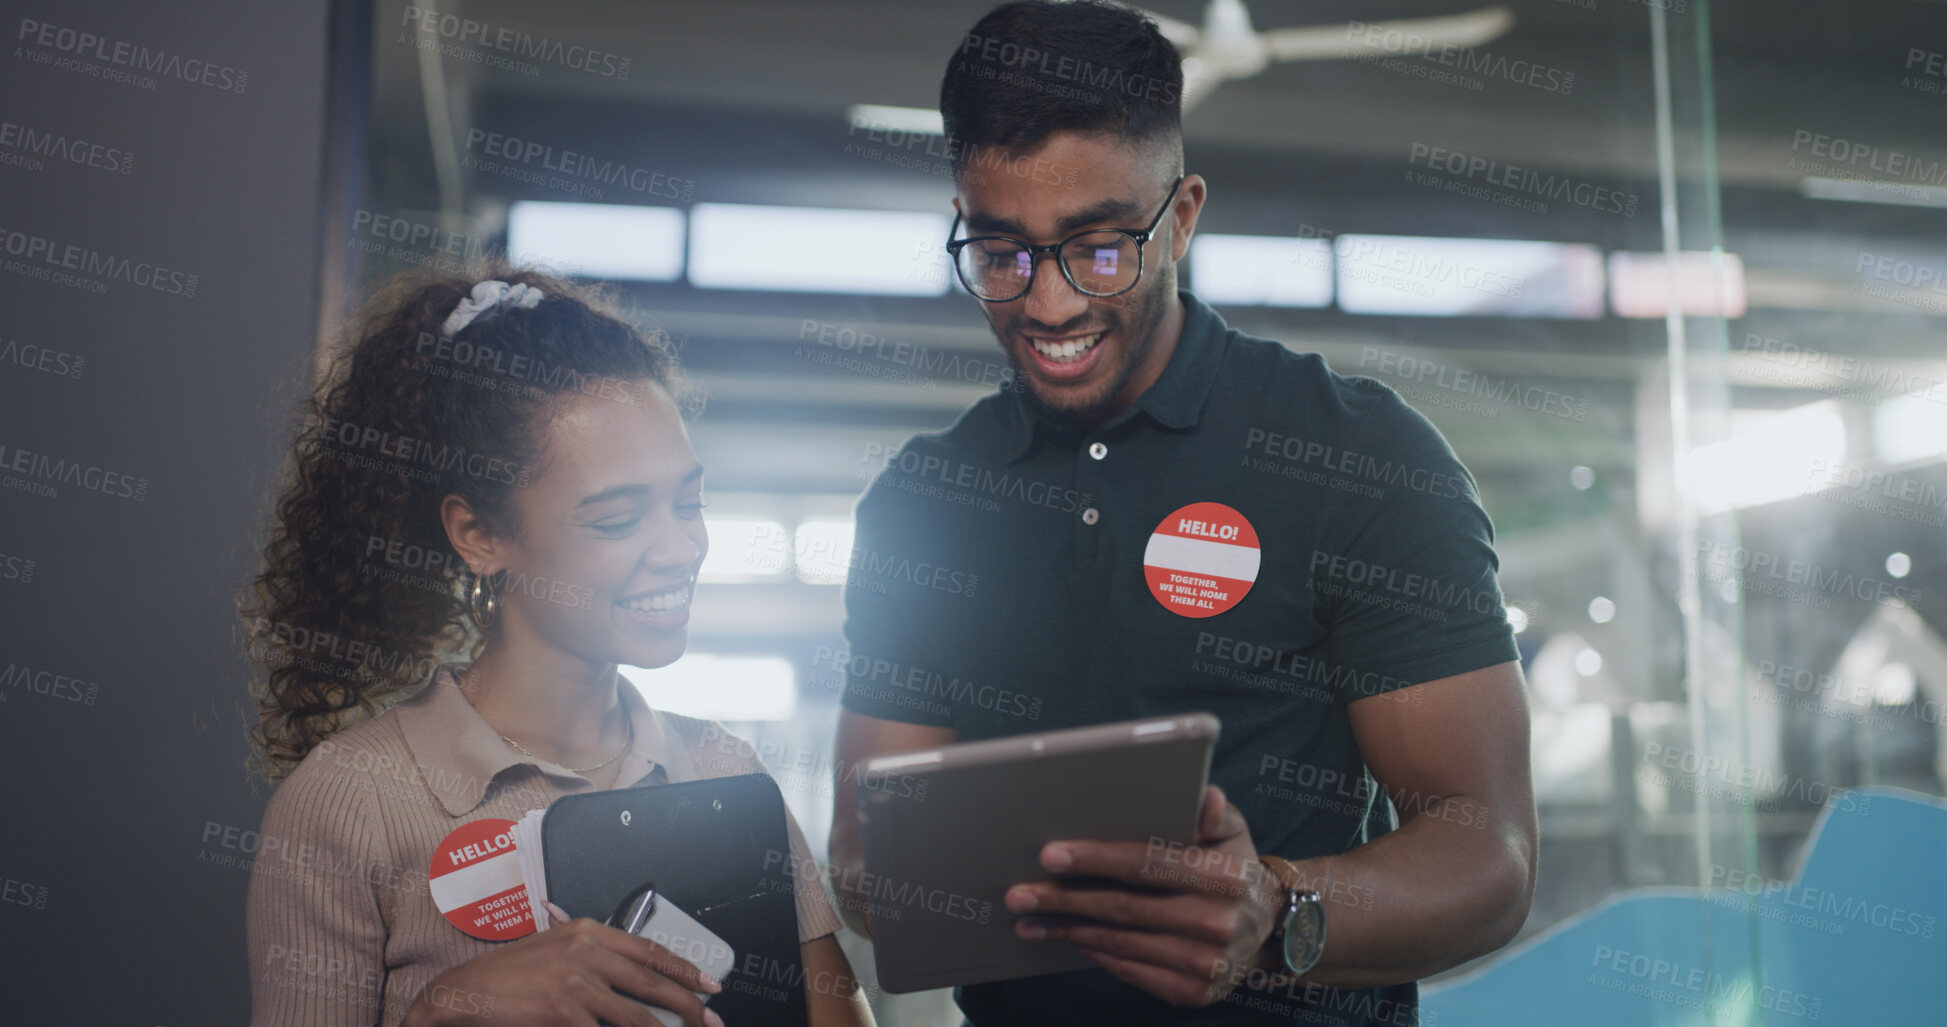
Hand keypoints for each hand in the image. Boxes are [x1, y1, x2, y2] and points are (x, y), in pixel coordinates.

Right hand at [403, 903, 726, 1026]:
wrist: (465, 992)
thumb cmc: (509, 975)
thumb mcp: (555, 949)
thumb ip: (594, 957)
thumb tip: (635, 977)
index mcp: (588, 932)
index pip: (650, 950)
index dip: (685, 970)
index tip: (710, 984)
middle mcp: (586, 952)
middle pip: (651, 982)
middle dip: (687, 1004)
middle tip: (710, 1019)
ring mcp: (575, 983)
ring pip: (635, 1016)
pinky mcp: (563, 1011)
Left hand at [1003, 785, 1281, 1005]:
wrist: (1265, 929)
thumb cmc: (1233, 868)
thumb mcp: (1234, 831)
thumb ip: (1215, 811)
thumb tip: (1203, 796)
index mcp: (1225, 876)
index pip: (1149, 864)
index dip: (1097, 859)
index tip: (1051, 855)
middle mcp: (1218, 923)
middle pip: (1124, 908)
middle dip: (1065, 900)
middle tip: (1019, 894)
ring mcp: (1205, 964)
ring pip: (1120, 942)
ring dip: (1067, 930)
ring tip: (1029, 918)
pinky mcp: (1192, 991)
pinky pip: (1130, 969)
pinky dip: (1094, 952)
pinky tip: (1068, 937)